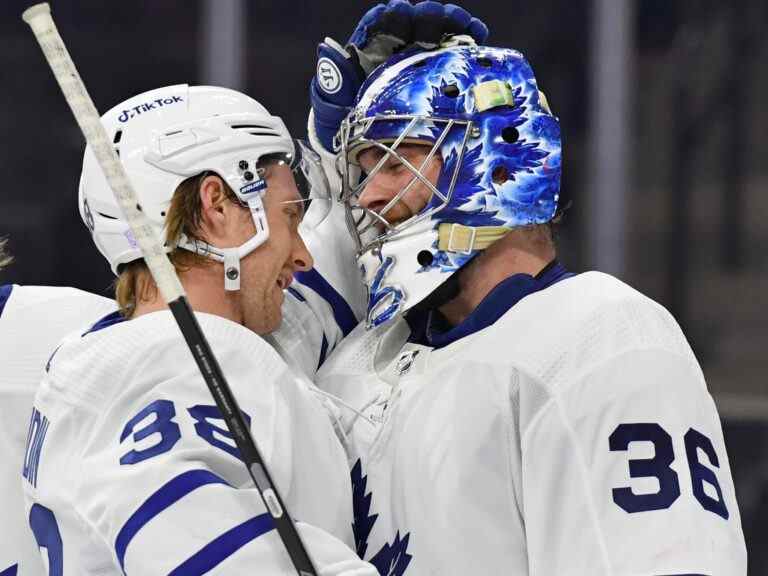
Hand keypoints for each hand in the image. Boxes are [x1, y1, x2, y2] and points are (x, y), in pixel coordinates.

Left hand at [309, 1, 488, 152]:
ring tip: (467, 28)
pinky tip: (477, 36)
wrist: (365, 140)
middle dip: (429, 18)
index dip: (394, 17)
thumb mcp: (335, 97)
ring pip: (437, 33)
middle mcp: (398, 47)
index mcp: (372, 46)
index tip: (401, 14)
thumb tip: (327, 51)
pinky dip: (465, 42)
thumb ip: (334, 75)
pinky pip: (452, 52)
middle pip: (415, 23)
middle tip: (443, 20)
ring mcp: (419, 57)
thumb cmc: (347, 114)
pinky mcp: (437, 71)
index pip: (384, 24)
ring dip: (452, 26)